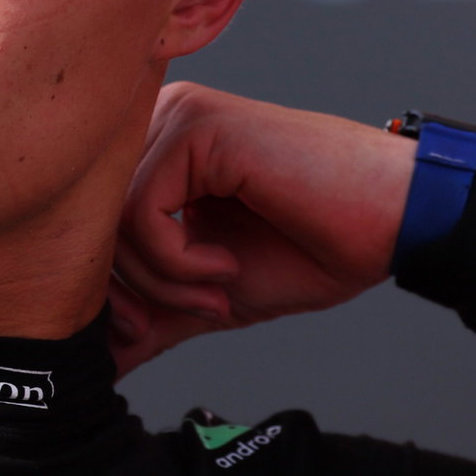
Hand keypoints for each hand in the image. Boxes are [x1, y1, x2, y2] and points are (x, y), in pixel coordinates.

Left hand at [109, 81, 415, 377]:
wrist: (387, 223)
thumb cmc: (312, 246)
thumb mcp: (209, 292)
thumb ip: (153, 313)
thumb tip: (99, 358)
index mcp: (158, 149)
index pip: (89, 220)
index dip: (104, 287)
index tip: (142, 328)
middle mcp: (161, 121)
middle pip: (91, 218)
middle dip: (130, 288)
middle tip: (187, 312)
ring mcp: (179, 117)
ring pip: (113, 217)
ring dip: (164, 279)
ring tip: (218, 290)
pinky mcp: (199, 127)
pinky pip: (143, 210)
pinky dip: (177, 260)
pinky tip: (225, 266)